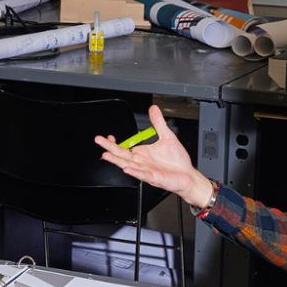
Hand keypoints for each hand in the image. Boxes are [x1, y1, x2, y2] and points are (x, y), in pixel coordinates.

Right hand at [95, 106, 216, 210]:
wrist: (188, 175)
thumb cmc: (177, 161)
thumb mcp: (167, 136)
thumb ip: (158, 123)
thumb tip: (153, 109)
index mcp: (142, 153)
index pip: (123, 148)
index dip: (114, 143)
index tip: (108, 136)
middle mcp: (141, 162)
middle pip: (121, 155)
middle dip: (109, 148)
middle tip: (98, 140)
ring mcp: (146, 170)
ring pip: (127, 165)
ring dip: (116, 161)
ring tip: (106, 155)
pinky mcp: (154, 177)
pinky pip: (142, 174)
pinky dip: (134, 172)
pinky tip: (127, 168)